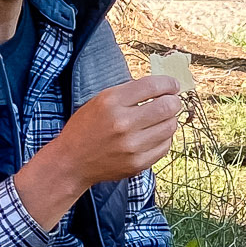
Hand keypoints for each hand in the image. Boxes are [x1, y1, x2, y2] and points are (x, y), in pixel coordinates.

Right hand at [13, 77, 180, 229]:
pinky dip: (163, 138)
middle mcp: (122, 123)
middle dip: (173, 101)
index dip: (168, 83)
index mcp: (111, 102)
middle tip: (171, 102)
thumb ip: (129, 92)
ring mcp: (132, 146)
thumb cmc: (87, 127)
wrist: (72, 162)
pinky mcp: (138, 163)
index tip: (173, 85)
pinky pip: (165, 146)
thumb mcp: (100, 101)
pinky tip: (154, 135)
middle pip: (167, 106)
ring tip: (160, 119)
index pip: (152, 86)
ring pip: (170, 126)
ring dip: (169, 120)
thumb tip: (163, 87)